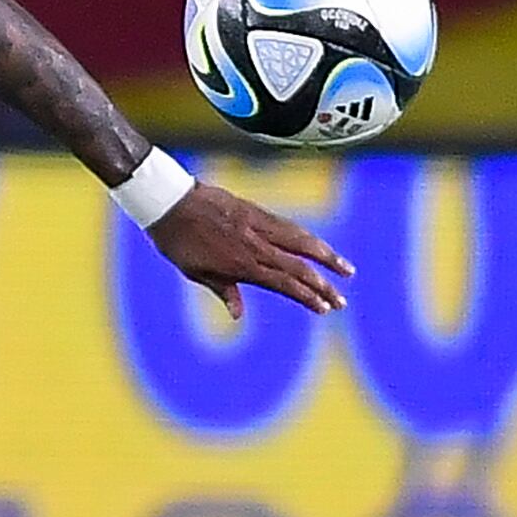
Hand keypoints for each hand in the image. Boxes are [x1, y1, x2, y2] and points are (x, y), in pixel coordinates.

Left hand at [147, 180, 352, 318]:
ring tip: (347, 270)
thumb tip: (238, 315)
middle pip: (299, 268)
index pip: (284, 284)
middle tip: (342, 301)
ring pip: (302, 243)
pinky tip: (318, 245)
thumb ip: (223, 290)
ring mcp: (258, 226)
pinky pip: (289, 226)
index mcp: (242, 265)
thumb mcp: (195, 271)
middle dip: (324, 286)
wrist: (169, 201)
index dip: (307, 297)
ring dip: (327, 257)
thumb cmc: (177, 240)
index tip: (325, 309)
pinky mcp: (256, 211)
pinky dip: (308, 238)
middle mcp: (256, 246)